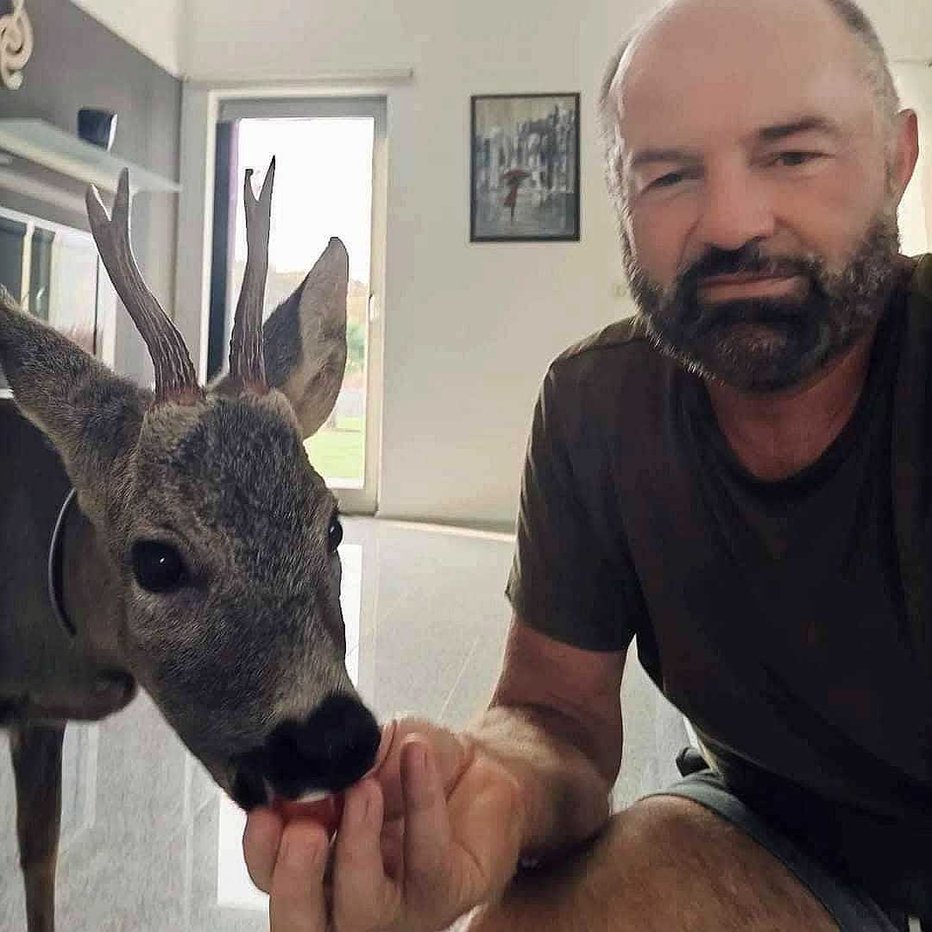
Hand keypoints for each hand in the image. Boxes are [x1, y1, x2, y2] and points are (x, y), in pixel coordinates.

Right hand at [243, 719, 525, 930]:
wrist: (476, 763)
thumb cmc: (406, 766)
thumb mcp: (362, 751)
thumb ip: (332, 766)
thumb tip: (300, 772)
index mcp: (315, 864)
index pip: (270, 875)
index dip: (262, 851)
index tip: (264, 810)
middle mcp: (348, 898)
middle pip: (303, 924)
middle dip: (294, 884)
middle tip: (303, 831)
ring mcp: (399, 906)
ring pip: (365, 910)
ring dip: (357, 847)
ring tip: (364, 788)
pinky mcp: (447, 892)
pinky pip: (428, 857)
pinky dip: (421, 801)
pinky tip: (416, 753)